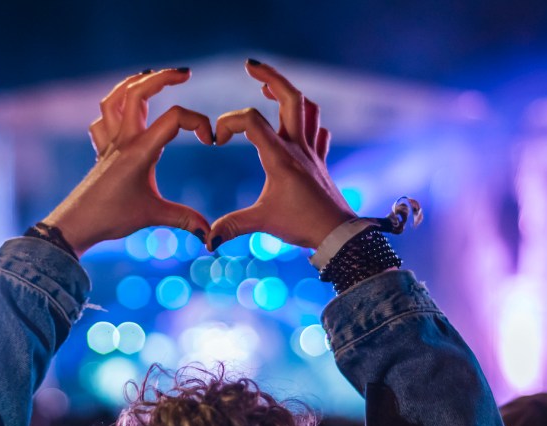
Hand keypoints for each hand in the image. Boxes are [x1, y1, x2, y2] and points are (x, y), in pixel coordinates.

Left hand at [42, 68, 213, 255]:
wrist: (75, 225)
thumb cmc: (111, 218)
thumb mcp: (152, 216)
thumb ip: (185, 219)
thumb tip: (210, 235)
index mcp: (140, 150)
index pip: (174, 118)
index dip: (198, 122)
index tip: (209, 140)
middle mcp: (123, 140)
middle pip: (138, 92)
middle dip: (162, 77)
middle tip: (186, 73)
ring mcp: (109, 143)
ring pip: (115, 99)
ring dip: (133, 83)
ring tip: (152, 76)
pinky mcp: (101, 152)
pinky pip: (102, 120)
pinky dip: (113, 109)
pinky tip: (125, 113)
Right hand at [208, 60, 354, 250]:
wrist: (339, 234)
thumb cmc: (302, 225)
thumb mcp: (262, 223)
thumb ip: (232, 225)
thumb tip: (207, 239)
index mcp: (279, 157)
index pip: (251, 120)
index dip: (228, 122)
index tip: (217, 140)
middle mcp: (297, 148)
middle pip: (289, 98)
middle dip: (270, 77)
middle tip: (250, 65)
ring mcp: (312, 152)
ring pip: (307, 109)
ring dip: (289, 93)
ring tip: (270, 87)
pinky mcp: (320, 162)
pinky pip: (319, 131)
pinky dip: (308, 120)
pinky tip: (297, 123)